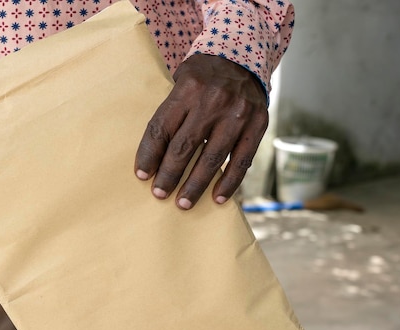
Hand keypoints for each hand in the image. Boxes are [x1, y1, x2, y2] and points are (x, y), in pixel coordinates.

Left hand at [135, 54, 268, 209]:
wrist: (245, 56)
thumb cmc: (204, 75)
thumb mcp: (182, 81)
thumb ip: (171, 112)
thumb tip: (154, 154)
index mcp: (187, 89)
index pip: (162, 128)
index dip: (149, 154)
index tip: (142, 175)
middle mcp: (212, 101)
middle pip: (184, 147)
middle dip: (169, 175)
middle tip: (160, 194)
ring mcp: (237, 114)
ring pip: (212, 159)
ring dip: (195, 185)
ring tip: (183, 203)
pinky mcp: (257, 125)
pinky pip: (241, 161)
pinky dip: (229, 183)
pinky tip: (217, 198)